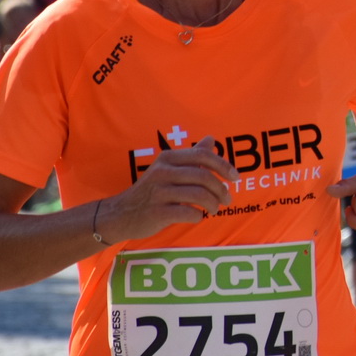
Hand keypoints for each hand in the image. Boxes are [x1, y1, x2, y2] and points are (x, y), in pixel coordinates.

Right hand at [97, 136, 237, 242]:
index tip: (235, 178)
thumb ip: (191, 156)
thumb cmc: (151, 191)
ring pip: (199, 195)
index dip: (223, 165)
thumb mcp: (168, 168)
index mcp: (168, 158)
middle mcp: (163, 171)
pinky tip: (197, 216)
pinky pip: (189, 212)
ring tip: (214, 209)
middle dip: (221, 189)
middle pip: (204, 177)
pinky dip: (198, 215)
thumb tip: (211, 139)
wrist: (120, 214)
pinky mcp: (157, 212)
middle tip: (227, 199)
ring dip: (213, 204)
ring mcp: (159, 192)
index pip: (203, 156)